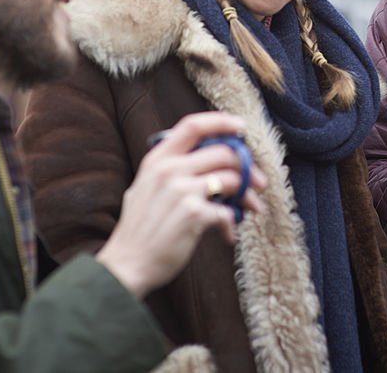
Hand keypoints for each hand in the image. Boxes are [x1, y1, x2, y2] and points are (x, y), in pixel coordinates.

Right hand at [96, 112, 266, 296]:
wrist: (128, 264)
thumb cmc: (141, 227)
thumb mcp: (146, 186)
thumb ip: (172, 168)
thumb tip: (211, 157)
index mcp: (157, 159)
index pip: (192, 125)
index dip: (221, 122)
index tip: (240, 127)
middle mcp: (169, 170)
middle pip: (223, 152)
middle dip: (247, 167)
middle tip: (259, 182)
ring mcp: (181, 191)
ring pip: (232, 178)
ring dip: (248, 195)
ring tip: (253, 207)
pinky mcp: (193, 214)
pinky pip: (227, 211)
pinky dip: (232, 224)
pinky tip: (228, 234)